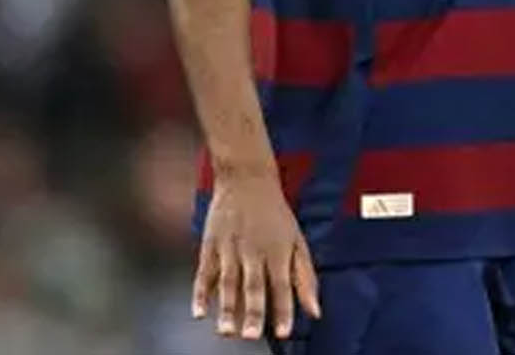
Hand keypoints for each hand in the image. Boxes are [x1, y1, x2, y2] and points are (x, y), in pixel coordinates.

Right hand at [192, 168, 320, 340]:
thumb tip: (315, 311)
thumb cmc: (276, 214)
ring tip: (226, 331)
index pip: (282, 285)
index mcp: (279, 250)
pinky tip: (199, 313)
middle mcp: (254, 251)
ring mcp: (230, 248)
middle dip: (252, 312)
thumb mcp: (298, 240)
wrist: (247, 178)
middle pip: (253, 285)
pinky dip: (200, 294)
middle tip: (250, 336)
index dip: (283, 309)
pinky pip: (204, 274)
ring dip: (226, 308)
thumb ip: (305, 277)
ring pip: (228, 283)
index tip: (283, 332)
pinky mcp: (211, 245)